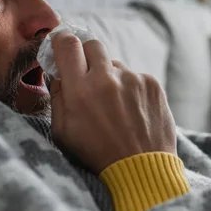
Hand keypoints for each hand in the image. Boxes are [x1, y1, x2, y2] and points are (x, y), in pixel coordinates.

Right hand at [48, 30, 176, 174]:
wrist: (141, 170)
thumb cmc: (97, 154)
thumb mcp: (63, 132)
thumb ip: (57, 97)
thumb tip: (59, 73)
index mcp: (80, 90)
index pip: (67, 45)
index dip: (62, 40)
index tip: (61, 44)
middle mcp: (106, 78)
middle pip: (92, 44)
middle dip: (86, 55)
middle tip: (87, 75)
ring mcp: (132, 79)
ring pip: (115, 64)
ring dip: (111, 78)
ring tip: (115, 107)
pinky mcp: (152, 83)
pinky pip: (135, 76)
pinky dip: (131, 89)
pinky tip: (132, 111)